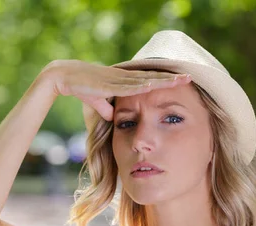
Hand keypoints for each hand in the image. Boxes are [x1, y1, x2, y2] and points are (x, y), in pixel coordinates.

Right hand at [40, 60, 190, 120]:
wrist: (65, 77)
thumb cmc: (82, 88)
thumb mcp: (98, 102)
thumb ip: (107, 109)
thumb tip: (114, 118)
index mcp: (124, 81)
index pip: (149, 80)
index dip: (165, 81)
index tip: (181, 82)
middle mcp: (124, 78)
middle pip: (152, 77)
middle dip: (171, 78)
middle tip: (190, 77)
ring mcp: (118, 79)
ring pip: (145, 80)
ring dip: (162, 81)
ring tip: (179, 80)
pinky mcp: (109, 84)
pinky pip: (128, 86)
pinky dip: (141, 86)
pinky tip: (154, 85)